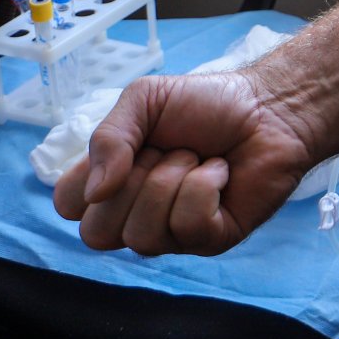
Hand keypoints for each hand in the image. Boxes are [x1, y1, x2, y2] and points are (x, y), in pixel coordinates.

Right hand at [52, 70, 318, 256]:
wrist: (271, 106)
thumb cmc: (209, 104)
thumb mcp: (145, 99)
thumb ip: (108, 136)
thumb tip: (95, 191)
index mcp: (112, 182)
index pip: (67, 207)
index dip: (89, 179)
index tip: (129, 148)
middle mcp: (137, 214)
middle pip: (97, 234)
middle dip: (134, 182)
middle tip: (169, 151)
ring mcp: (173, 233)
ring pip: (141, 236)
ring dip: (172, 182)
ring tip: (198, 158)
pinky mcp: (211, 239)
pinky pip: (186, 227)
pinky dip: (204, 188)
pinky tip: (220, 172)